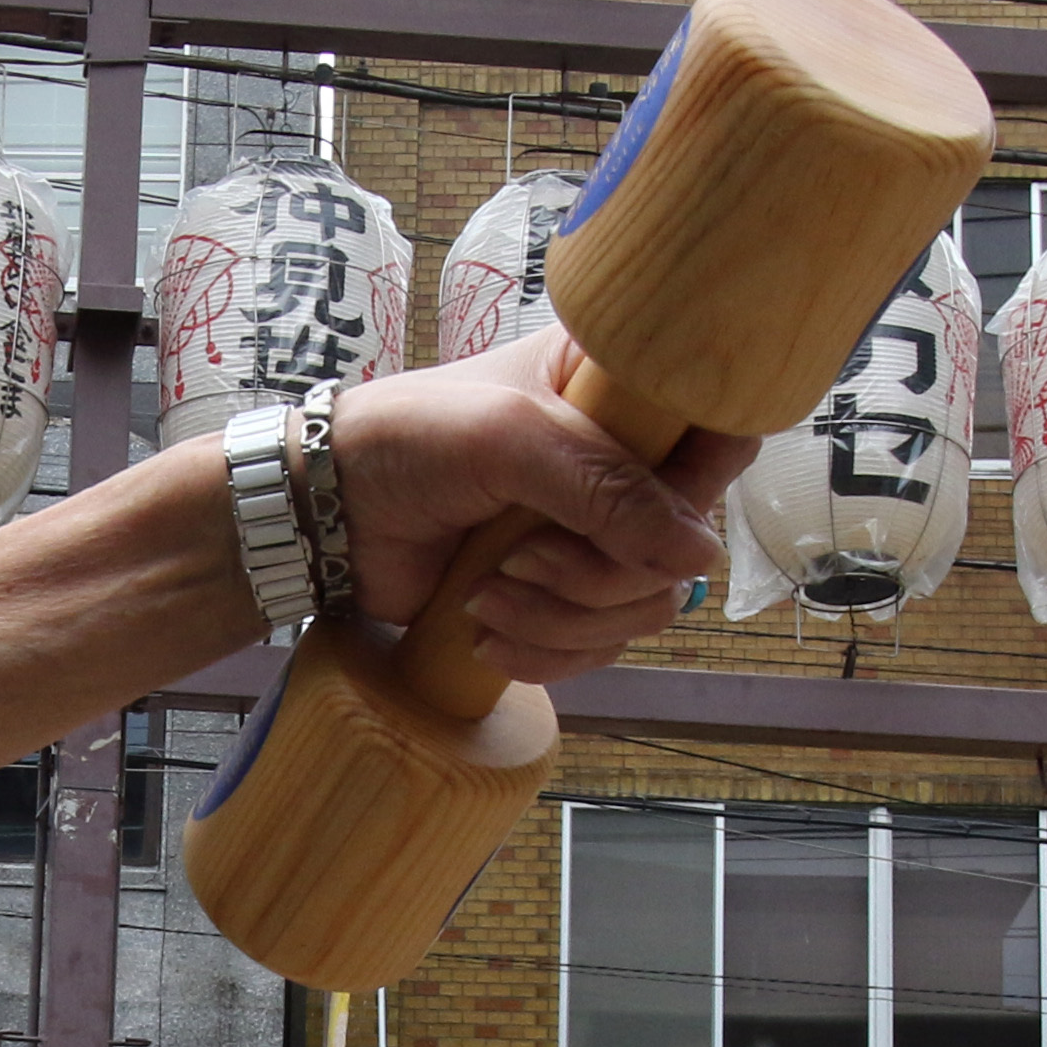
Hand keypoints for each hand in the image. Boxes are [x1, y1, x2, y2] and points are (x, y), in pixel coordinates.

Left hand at [326, 331, 759, 678]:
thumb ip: (603, 488)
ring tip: (486, 595)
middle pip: (684, 547)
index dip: (699, 489)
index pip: (720, 437)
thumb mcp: (508, 440)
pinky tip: (484, 631)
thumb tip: (694, 557)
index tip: (650, 517)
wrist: (326, 509)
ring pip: (644, 607)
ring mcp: (591, 535)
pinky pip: (598, 646)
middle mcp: (620, 466)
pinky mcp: (557, 595)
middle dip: (602, 575)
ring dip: (565, 618)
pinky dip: (545, 652)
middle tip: (520, 560)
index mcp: (621, 394)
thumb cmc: (409, 441)